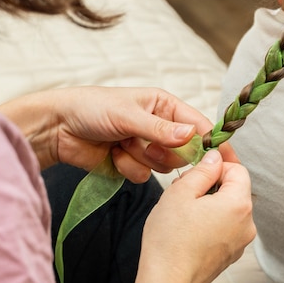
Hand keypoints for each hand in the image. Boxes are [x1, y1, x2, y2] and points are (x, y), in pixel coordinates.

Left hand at [0, 87, 237, 179]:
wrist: (57, 128)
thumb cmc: (91, 108)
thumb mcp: (127, 114)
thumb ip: (160, 129)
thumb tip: (192, 136)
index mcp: (164, 106)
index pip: (199, 126)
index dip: (213, 143)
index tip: (226, 162)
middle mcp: (160, 127)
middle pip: (183, 152)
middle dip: (163, 152)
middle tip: (142, 143)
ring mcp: (146, 147)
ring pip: (163, 167)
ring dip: (141, 158)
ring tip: (121, 144)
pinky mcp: (131, 164)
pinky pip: (143, 176)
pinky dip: (127, 168)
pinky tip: (111, 155)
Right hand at [107, 149, 254, 282]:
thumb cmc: (170, 239)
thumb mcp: (181, 193)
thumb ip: (203, 170)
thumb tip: (215, 157)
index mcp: (239, 204)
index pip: (238, 169)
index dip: (220, 161)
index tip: (201, 157)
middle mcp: (247, 224)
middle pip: (235, 190)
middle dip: (213, 181)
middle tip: (186, 182)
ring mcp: (239, 243)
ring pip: (229, 209)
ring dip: (210, 201)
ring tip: (183, 206)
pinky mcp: (229, 256)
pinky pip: (224, 227)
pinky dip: (210, 220)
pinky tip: (187, 226)